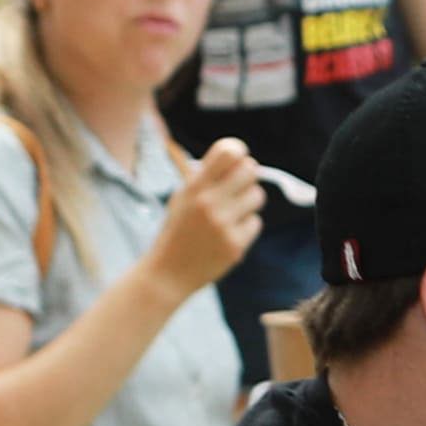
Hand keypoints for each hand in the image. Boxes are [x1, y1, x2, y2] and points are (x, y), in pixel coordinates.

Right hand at [152, 140, 271, 293]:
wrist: (168, 274)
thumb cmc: (178, 231)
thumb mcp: (182, 198)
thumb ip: (206, 178)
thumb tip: (240, 156)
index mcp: (194, 188)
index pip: (227, 152)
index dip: (238, 151)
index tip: (238, 158)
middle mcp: (208, 203)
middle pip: (250, 170)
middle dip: (248, 176)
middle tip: (239, 186)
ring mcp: (223, 225)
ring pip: (257, 196)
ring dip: (249, 202)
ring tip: (232, 212)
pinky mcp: (235, 245)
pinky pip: (255, 222)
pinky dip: (245, 226)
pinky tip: (228, 234)